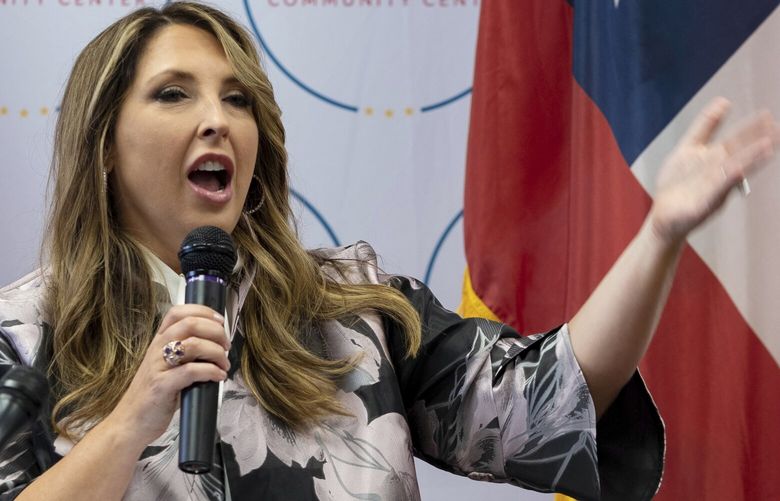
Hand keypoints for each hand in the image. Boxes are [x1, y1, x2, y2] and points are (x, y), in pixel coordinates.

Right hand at [104, 305, 229, 446]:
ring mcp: (158, 366)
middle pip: (190, 324)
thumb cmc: (153, 396)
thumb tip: (216, 346)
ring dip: (217, 352)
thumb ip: (186, 354)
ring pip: (193, 344)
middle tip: (226, 345)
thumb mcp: (167, 367)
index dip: (202, 311)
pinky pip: (192, 370)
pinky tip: (218, 377)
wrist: (129, 423)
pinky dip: (212, 371)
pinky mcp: (162, 385)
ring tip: (224, 364)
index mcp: (159, 342)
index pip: (178, 312)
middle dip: (216, 332)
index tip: (219, 320)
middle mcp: (157, 349)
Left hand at [649, 97, 779, 244]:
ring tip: (769, 145)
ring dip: (751, 158)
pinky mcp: (705, 202)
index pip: (735, 140)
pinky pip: (718, 188)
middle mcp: (716, 170)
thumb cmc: (677, 184)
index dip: (749, 129)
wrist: (663, 218)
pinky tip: (739, 170)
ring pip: (734, 168)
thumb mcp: (688, 148)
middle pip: (739, 152)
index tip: (766, 115)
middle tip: (777, 128)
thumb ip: (705, 127)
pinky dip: (729, 179)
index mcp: (713, 157)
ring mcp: (712, 186)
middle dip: (758, 140)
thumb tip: (724, 100)